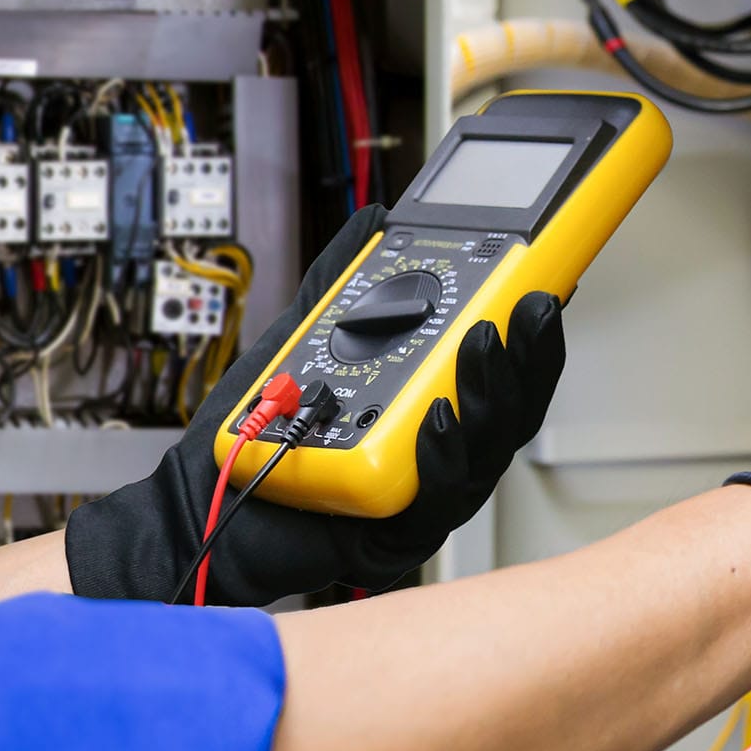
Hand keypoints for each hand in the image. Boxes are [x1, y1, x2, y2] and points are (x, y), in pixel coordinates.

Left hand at [68, 206, 567, 605]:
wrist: (203, 496)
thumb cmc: (268, 428)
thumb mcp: (306, 332)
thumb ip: (348, 280)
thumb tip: (380, 217)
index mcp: (434, 405)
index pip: (503, 372)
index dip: (533, 335)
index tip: (547, 286)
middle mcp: (442, 451)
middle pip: (511, 412)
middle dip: (526, 359)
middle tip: (527, 309)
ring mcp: (423, 494)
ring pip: (485, 454)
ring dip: (490, 397)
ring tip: (482, 347)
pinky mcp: (395, 533)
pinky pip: (434, 500)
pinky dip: (441, 457)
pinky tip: (437, 417)